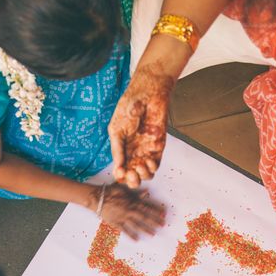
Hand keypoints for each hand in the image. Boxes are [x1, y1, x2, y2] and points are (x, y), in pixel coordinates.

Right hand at [95, 183, 166, 239]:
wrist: (97, 198)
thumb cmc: (110, 192)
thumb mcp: (124, 190)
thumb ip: (136, 193)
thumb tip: (147, 192)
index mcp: (132, 202)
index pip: (147, 207)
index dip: (156, 211)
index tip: (164, 214)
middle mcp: (130, 210)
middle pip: (145, 217)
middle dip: (154, 221)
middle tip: (163, 225)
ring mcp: (123, 218)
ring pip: (137, 225)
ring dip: (146, 229)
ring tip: (153, 234)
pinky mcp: (116, 223)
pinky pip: (125, 230)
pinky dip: (131, 235)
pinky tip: (137, 240)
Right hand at [109, 63, 173, 187]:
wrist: (147, 95)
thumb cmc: (128, 108)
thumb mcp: (116, 130)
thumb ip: (117, 150)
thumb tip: (117, 170)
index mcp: (121, 149)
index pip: (120, 169)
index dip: (120, 176)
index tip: (120, 174)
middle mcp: (133, 152)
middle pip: (133, 176)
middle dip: (132, 180)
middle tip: (131, 174)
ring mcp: (146, 151)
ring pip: (145, 173)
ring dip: (143, 174)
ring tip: (140, 165)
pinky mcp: (158, 147)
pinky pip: (156, 164)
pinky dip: (152, 167)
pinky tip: (148, 161)